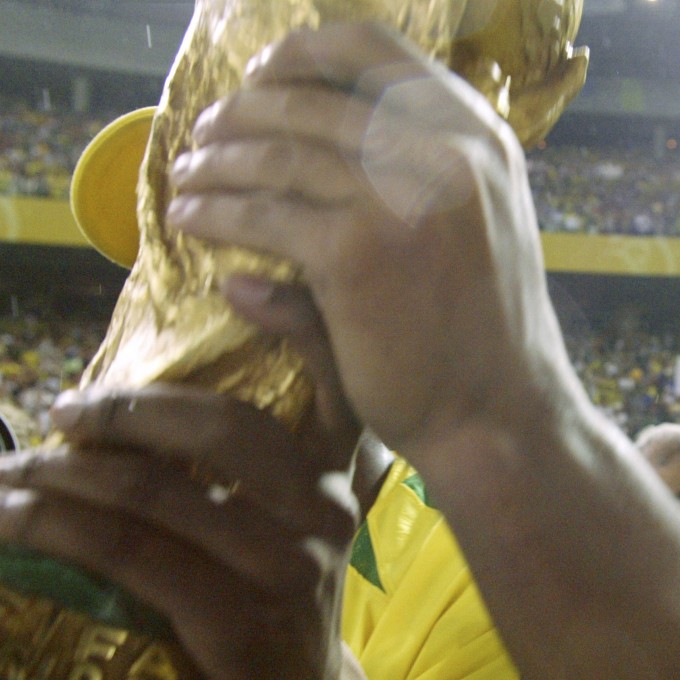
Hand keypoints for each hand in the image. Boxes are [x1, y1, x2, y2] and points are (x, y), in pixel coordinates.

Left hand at [0, 284, 360, 679]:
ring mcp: (285, 568)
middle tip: (64, 412)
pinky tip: (13, 520)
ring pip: (157, 495)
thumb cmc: (275, 589)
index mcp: (337, 472)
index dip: (299, 322)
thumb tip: (147, 396)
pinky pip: (128, 555)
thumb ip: (258, 463)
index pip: (337, 382)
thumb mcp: (288, 519)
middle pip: (222, 430)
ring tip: (13, 472)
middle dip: (127, 411)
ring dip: (64, 476)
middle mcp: (324, 509)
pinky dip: (55, 530)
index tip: (237, 278)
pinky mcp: (236, 623)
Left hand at [167, 22, 576, 464]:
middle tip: (203, 134)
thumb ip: (416, 175)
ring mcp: (402, 201)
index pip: (378, 52)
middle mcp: (447, 152)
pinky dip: (215, 214)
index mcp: (478, 137)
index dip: (305, 52)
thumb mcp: (477, 225)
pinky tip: (189, 221)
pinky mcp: (357, 255)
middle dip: (241, 112)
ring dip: (216, 162)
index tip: (261, 73)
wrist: (500, 414)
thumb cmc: (484, 332)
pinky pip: (263, 216)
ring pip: (279, 155)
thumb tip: (300, 143)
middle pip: (311, 102)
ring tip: (186, 176)